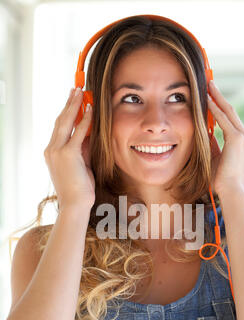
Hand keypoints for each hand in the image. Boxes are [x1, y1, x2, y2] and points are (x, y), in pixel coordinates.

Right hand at [43, 88, 94, 210]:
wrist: (75, 205)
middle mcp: (51, 149)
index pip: (59, 127)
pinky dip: (85, 120)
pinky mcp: (68, 154)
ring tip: (80, 91)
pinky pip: (78, 132)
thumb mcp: (80, 164)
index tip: (73, 100)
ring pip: (66, 122)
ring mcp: (57, 151)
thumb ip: (82, 148)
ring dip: (74, 105)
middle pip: (60, 120)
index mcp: (51, 152)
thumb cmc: (79, 189)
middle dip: (69, 103)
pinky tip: (90, 109)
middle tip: (76, 89)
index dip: (66, 112)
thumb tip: (89, 133)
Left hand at [207, 81, 243, 195]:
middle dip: (219, 96)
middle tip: (209, 83)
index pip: (230, 119)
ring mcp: (243, 136)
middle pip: (230, 111)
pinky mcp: (237, 138)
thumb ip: (212, 144)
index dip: (220, 106)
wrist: (231, 190)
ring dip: (217, 98)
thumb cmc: (222, 180)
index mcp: (242, 141)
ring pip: (228, 111)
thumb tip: (204, 133)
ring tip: (208, 85)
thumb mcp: (215, 158)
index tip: (212, 96)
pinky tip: (206, 100)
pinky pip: (223, 119)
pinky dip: (214, 109)